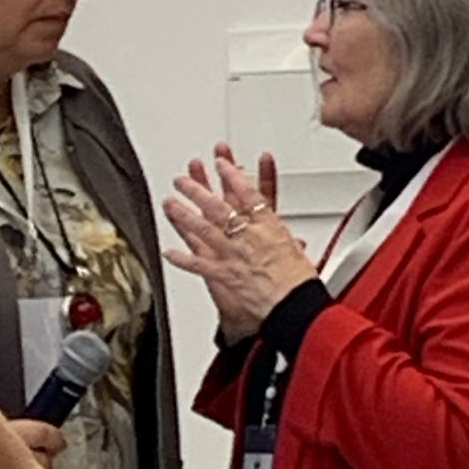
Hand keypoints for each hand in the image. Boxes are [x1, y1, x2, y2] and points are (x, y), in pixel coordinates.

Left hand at [164, 152, 316, 341]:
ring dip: (184, 215)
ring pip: (203, 228)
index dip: (232, 175)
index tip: (221, 163)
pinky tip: (168, 252)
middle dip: (198, 190)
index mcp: (268, 226)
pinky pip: (198, 265)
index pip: (248, 192)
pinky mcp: (223, 274)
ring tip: (170, 203)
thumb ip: (289, 245)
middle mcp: (247, 235)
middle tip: (183, 180)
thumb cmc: (299, 283)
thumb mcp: (298, 254)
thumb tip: (294, 244)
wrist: (293, 305)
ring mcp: (232, 254)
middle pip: (218, 206)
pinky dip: (181, 259)